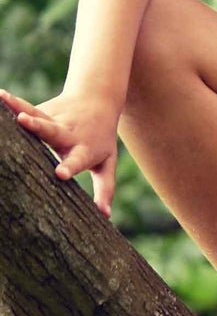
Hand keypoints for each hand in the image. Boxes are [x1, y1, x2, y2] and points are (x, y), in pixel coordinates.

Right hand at [0, 86, 120, 214]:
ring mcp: (53, 119)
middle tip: (23, 120)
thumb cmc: (101, 139)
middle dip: (38, 127)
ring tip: (3, 99)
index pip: (76, 161)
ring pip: (35, 113)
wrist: (99, 100)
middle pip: (52, 130)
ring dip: (19, 106)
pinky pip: (24, 107)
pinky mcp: (42, 110)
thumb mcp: (107, 162)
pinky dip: (10, 103)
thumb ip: (105, 187)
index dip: (69, 167)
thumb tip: (105, 215)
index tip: (60, 173)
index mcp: (82, 149)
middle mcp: (67, 133)